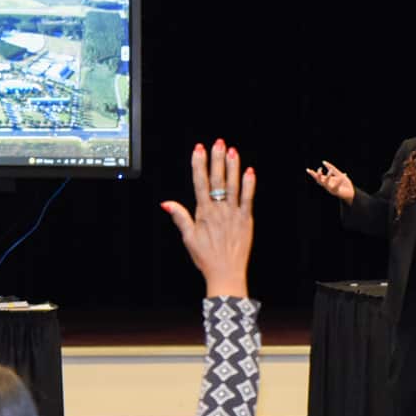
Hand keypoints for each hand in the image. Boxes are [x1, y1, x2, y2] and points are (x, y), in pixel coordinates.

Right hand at [161, 138, 253, 297]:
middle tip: (217, 143)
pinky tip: (249, 171)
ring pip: (233, 185)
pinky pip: (248, 198)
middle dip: (217, 159)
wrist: (226, 273)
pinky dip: (249, 184)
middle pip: (217, 180)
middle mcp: (219, 210)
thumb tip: (167, 203)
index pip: (200, 183)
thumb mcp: (188, 238)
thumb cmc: (207, 258)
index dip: (199, 164)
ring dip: (233, 167)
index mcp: (203, 213)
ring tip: (232, 151)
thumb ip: (179, 217)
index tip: (198, 149)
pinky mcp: (246, 220)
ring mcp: (233, 214)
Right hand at [306, 161, 353, 203]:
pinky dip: (339, 181)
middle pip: (319, 181)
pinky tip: (344, 174)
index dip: (312, 174)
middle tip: (320, 169)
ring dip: (327, 177)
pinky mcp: (336, 192)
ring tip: (330, 171)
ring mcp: (331, 189)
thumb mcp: (338, 174)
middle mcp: (327, 186)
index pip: (318, 177)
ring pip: (326, 184)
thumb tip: (323, 162)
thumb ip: (332, 168)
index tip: (307, 169)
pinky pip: (336, 186)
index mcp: (327, 181)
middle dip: (318, 176)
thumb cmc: (344, 183)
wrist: (352, 192)